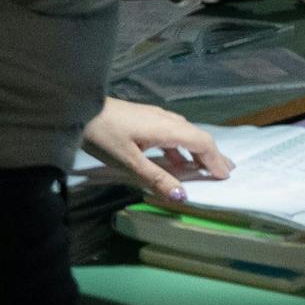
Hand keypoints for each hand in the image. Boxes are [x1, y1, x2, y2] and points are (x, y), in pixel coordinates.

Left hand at [81, 99, 230, 200]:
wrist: (79, 108)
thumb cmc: (104, 135)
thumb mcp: (129, 162)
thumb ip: (157, 178)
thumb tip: (182, 196)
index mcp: (167, 128)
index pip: (202, 143)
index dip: (215, 160)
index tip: (225, 177)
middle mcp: (167, 119)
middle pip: (197, 136)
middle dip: (212, 155)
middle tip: (226, 171)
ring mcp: (155, 116)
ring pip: (185, 134)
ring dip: (196, 151)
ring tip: (204, 167)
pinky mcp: (144, 119)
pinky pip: (172, 133)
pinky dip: (181, 148)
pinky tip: (175, 159)